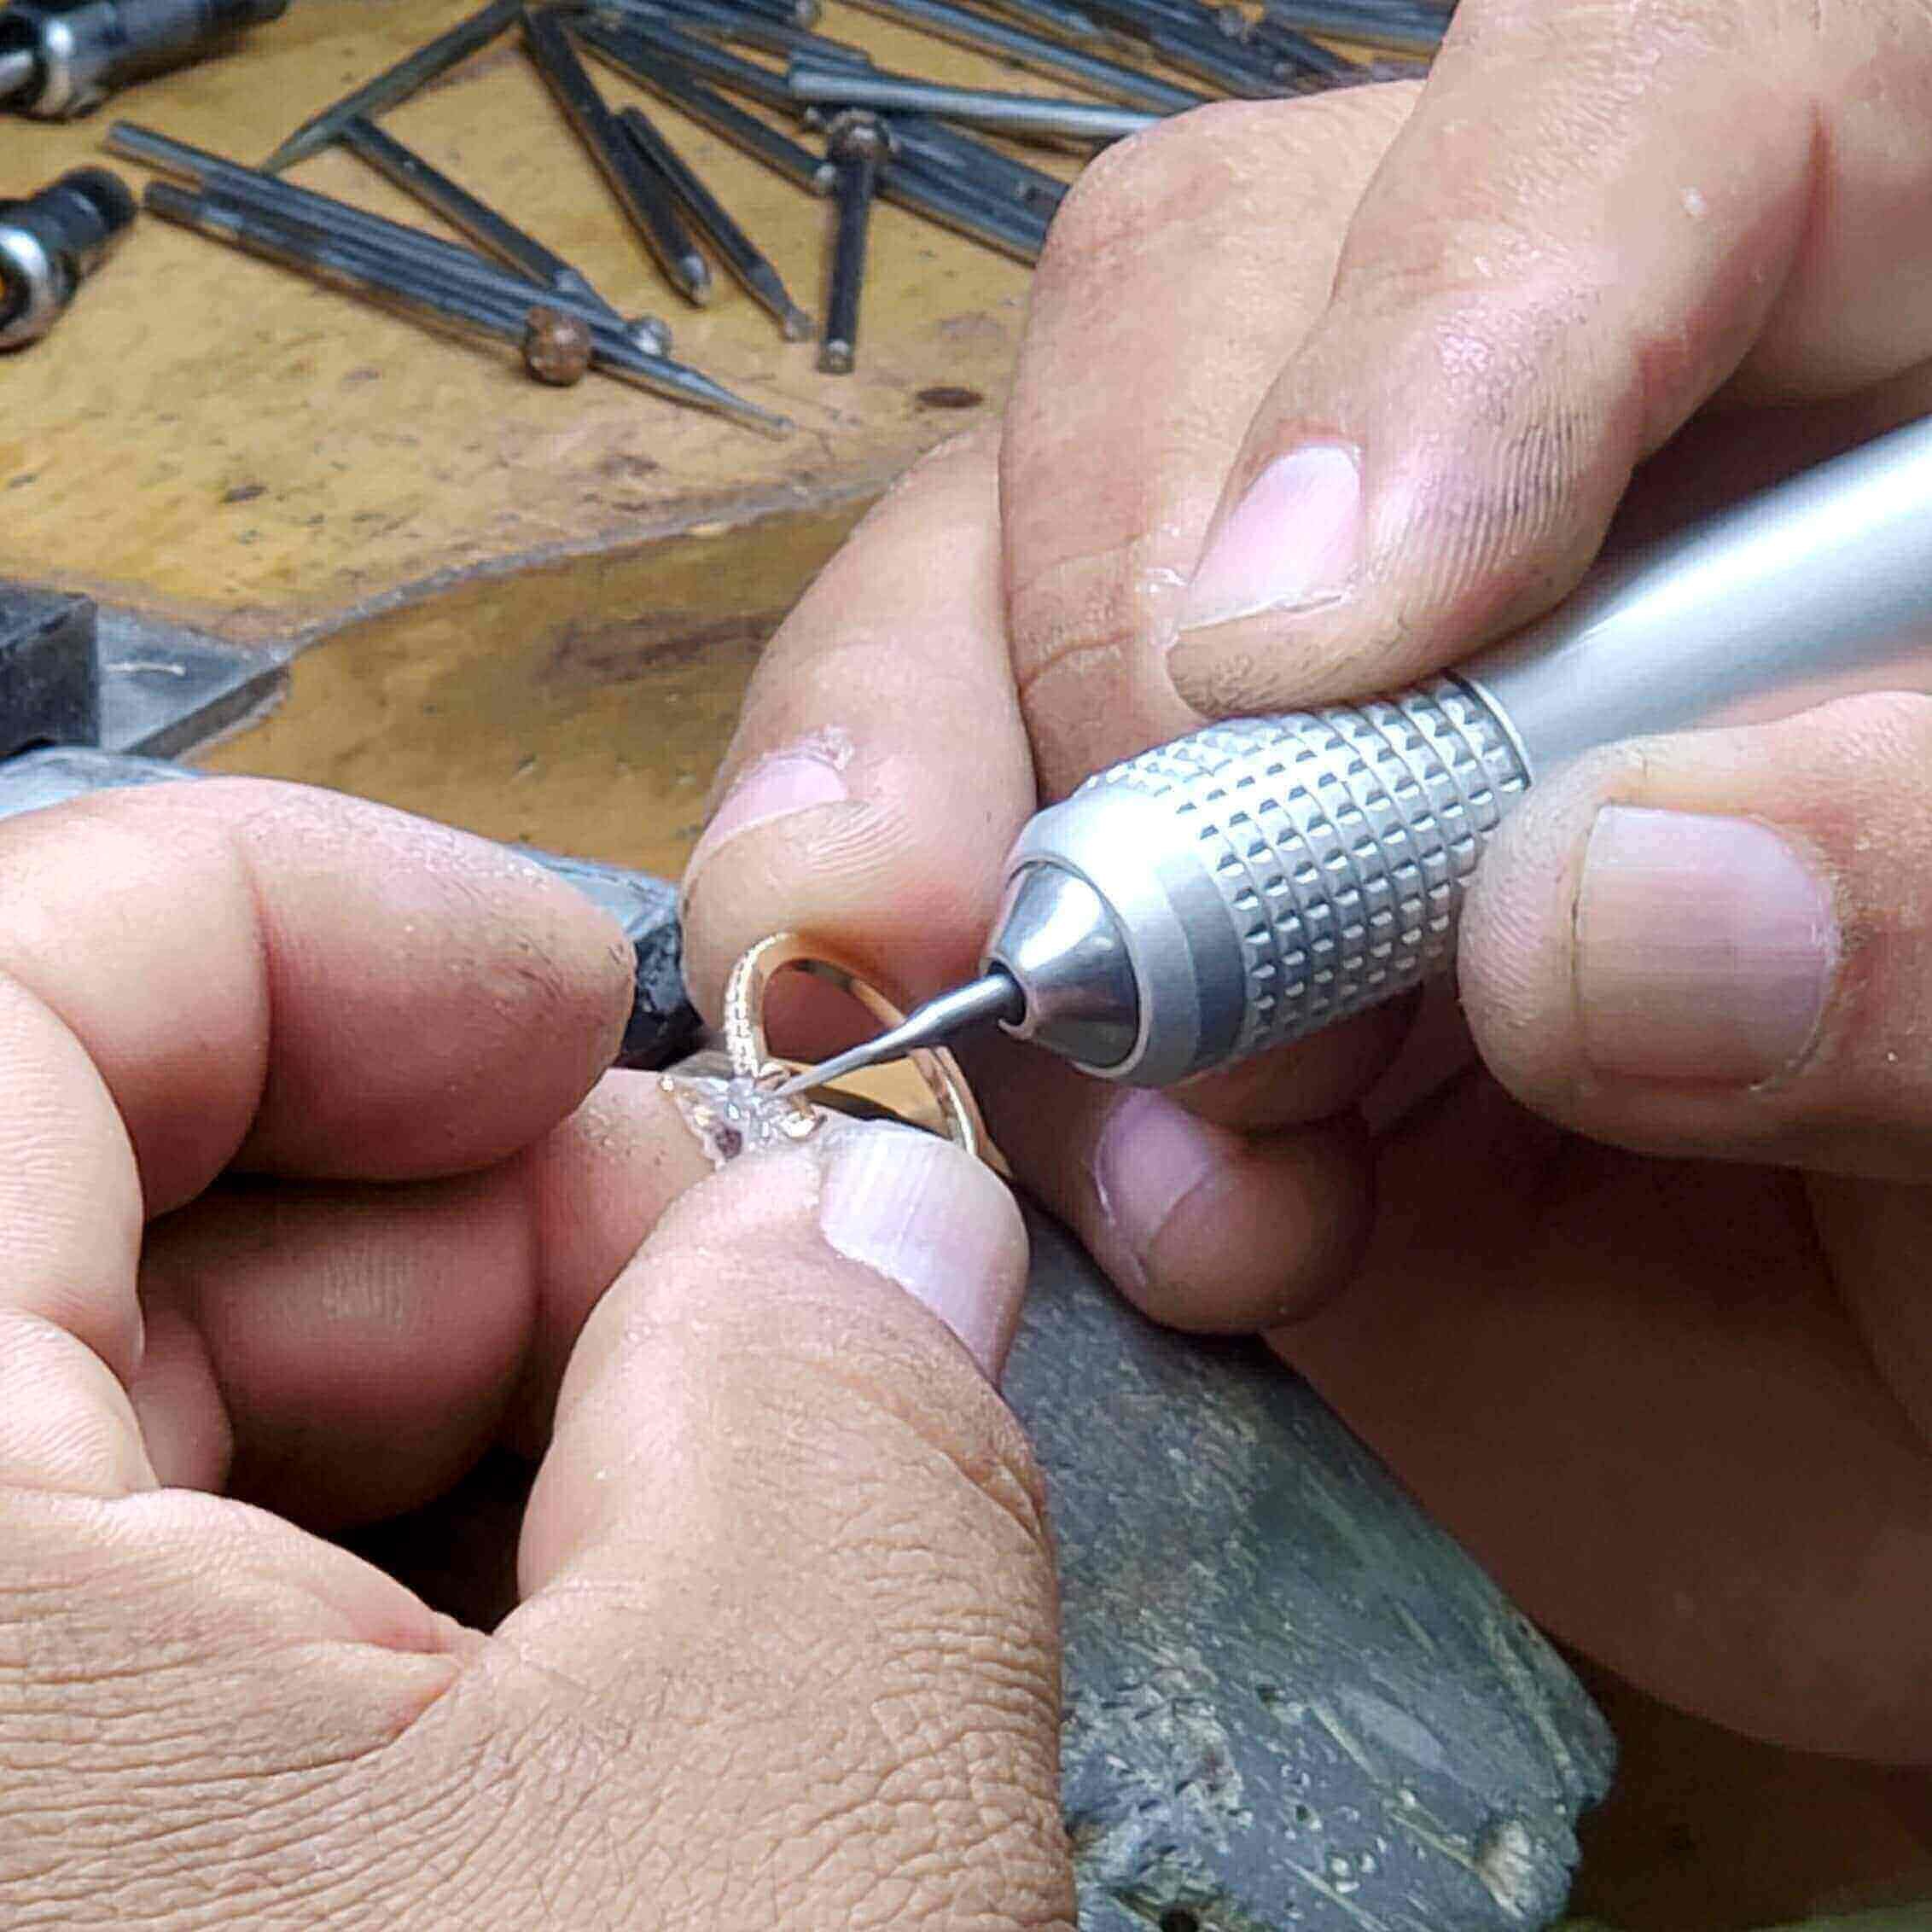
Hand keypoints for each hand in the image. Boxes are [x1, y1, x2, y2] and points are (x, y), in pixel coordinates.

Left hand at [0, 781, 1067, 1925]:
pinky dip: (362, 1620)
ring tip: (684, 1585)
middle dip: (471, 1224)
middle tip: (736, 1340)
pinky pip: (119, 1640)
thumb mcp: (770, 1833)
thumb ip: (851, 1429)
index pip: (20, 972)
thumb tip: (872, 1216)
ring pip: (118, 1432)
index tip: (588, 1031)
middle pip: (89, 1198)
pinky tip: (550, 1736)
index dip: (341, 919)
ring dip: (457, 1438)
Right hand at [680, 3, 1931, 1762]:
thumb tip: (1582, 909)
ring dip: (967, 820)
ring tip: (1159, 1127)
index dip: (1460, 311)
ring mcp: (1309, 678)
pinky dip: (939, 986)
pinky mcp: (1164, 872)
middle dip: (1130, 633)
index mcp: (1868, 366)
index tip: (1323, 647)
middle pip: (1213, 303)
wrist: (1899, 1452)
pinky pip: (932, 810)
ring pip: (992, 543)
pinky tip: (1137, 1184)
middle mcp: (1552, 466)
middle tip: (1195, 967)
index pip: (1673, 101)